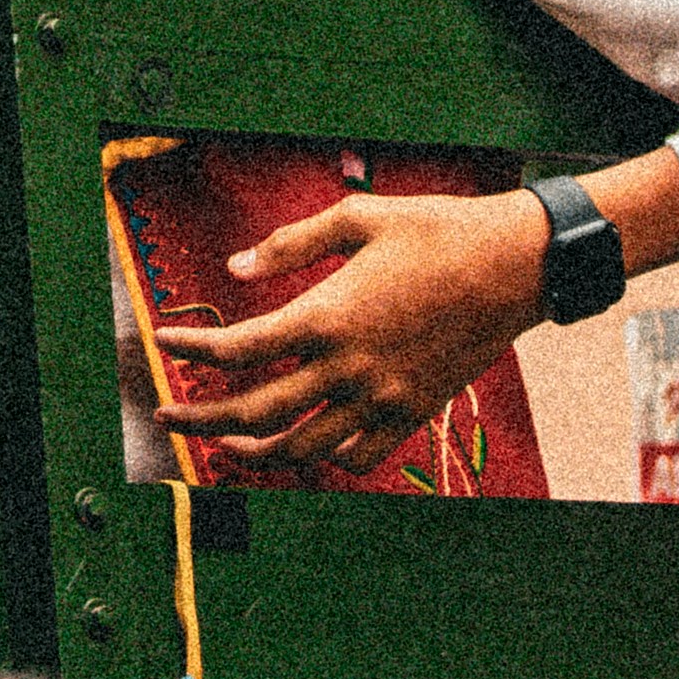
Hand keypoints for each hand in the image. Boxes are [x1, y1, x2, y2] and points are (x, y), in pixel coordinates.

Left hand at [147, 186, 549, 479]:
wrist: (515, 264)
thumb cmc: (437, 230)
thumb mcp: (358, 217)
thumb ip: (292, 244)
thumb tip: (236, 268)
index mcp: (326, 315)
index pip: (238, 348)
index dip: (190, 350)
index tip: (164, 344)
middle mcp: (348, 367)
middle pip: (255, 412)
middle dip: (200, 421)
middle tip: (165, 420)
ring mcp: (382, 398)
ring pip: (301, 449)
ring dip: (254, 453)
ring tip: (227, 446)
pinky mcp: (413, 413)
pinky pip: (359, 457)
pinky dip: (326, 461)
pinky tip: (308, 445)